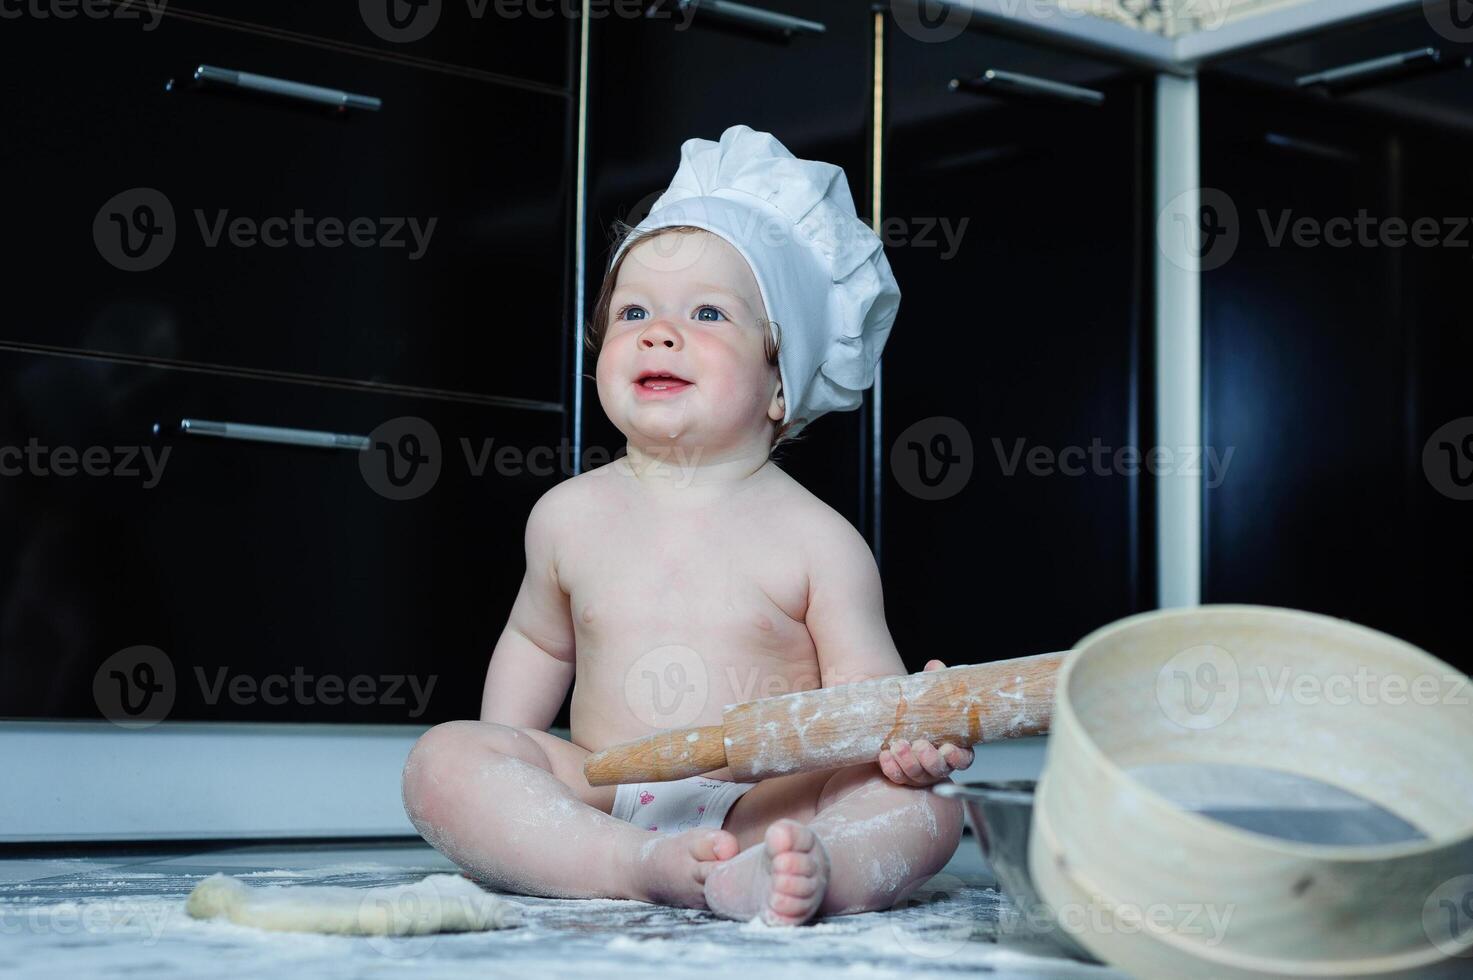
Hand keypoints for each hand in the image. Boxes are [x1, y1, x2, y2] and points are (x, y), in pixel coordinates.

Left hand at [876, 659, 974, 786]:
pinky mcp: (901, 774)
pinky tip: (884, 756)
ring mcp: (919, 771)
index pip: (963, 758)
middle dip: (929, 760)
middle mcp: (937, 761)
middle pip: (939, 770)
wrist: (891, 713)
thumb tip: (935, 666)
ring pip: (917, 776)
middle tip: (919, 744)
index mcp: (953, 745)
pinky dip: (891, 769)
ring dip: (908, 763)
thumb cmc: (918, 707)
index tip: (948, 748)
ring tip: (898, 746)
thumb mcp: (927, 693)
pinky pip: (897, 777)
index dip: (957, 757)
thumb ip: (934, 682)